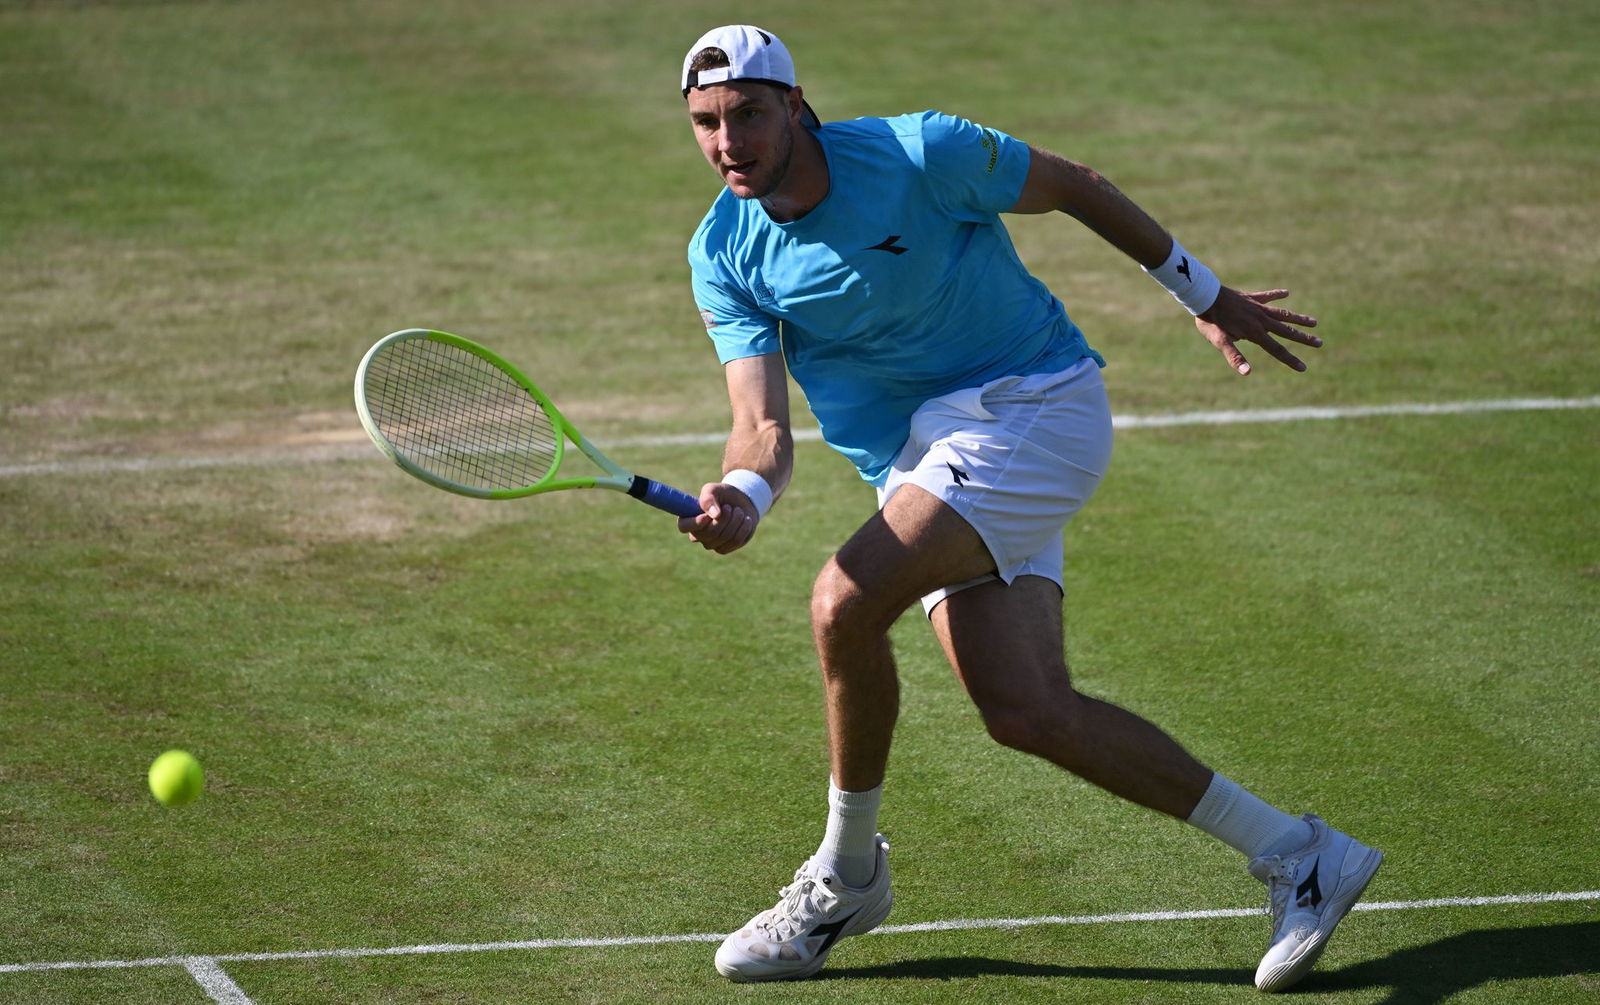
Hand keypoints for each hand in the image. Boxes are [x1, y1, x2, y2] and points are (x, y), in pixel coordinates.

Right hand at [677, 482, 759, 553]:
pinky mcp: (725, 548)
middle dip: (724, 517)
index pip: (684, 526)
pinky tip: (746, 520)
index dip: (695, 523)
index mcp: (689, 519)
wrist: (741, 502)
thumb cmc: (722, 495)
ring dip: (735, 520)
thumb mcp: (714, 489)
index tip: (707, 515)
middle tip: (729, 507)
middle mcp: (698, 535)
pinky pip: (735, 541)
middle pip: (710, 532)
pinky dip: (744, 528)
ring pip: (724, 537)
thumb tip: (715, 515)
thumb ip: (709, 498)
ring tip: (738, 510)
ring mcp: (711, 544)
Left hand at [1196, 288, 1320, 374]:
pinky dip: (1277, 295)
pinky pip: (1267, 296)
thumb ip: (1235, 357)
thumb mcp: (1220, 342)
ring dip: (1298, 319)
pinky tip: (1286, 293)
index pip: (1276, 350)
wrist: (1204, 297)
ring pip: (1283, 314)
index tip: (1304, 368)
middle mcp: (1260, 320)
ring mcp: (1257, 307)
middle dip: (1304, 338)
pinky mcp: (1251, 298)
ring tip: (1314, 322)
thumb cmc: (1210, 322)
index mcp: (1255, 332)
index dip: (1290, 360)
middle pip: (1287, 331)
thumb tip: (1248, 372)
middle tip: (1320, 343)